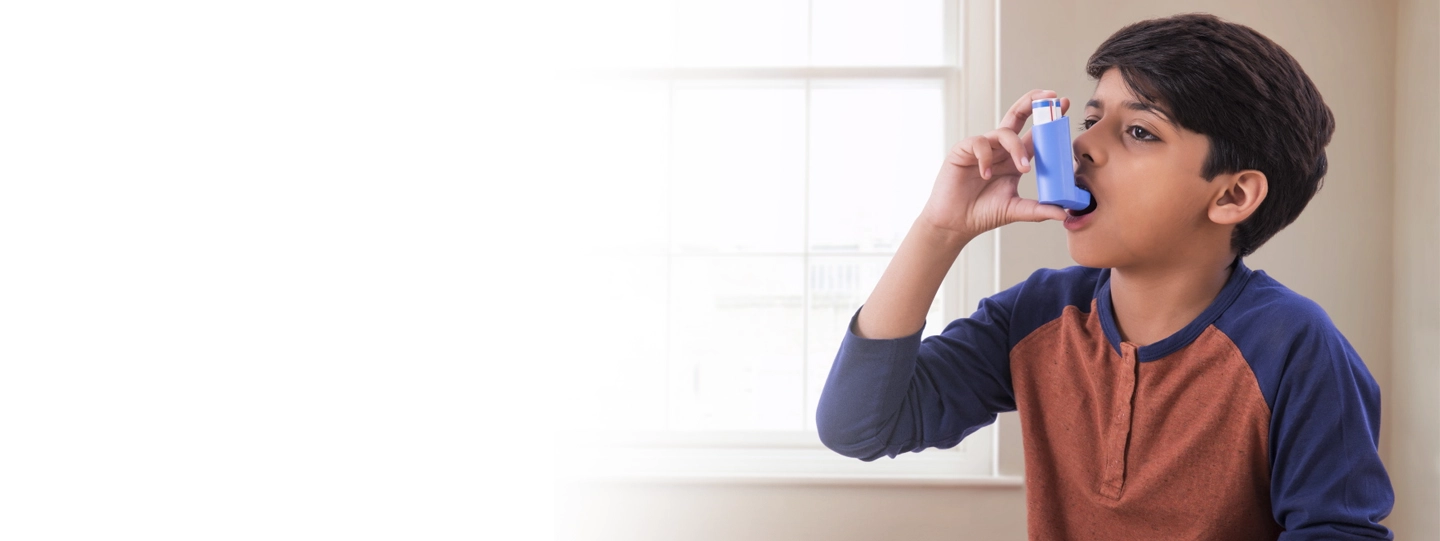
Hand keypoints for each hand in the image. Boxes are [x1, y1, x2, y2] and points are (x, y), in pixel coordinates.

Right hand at [919, 89, 1071, 237]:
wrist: (956, 223)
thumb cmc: (982, 213)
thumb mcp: (1016, 210)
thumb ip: (1039, 210)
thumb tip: (1064, 214)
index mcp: (1014, 159)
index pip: (1034, 134)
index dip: (1049, 119)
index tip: (1066, 105)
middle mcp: (1000, 149)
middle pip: (1017, 116)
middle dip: (1033, 103)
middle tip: (1051, 97)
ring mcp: (982, 148)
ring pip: (1003, 132)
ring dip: (1017, 148)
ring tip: (1023, 170)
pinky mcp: (963, 150)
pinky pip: (979, 143)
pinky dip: (986, 157)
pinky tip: (986, 174)